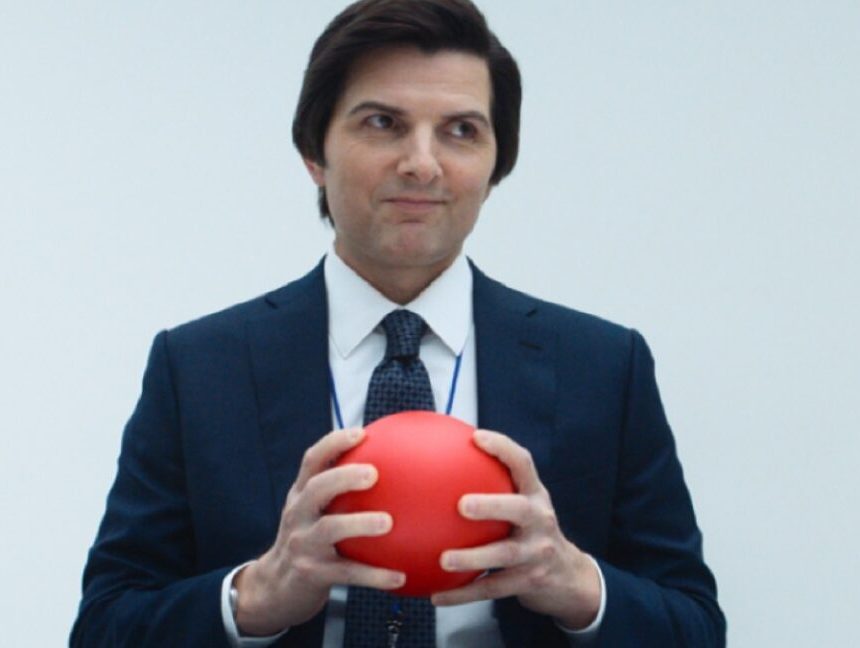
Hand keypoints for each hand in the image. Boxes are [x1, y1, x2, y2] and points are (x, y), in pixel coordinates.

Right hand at [233, 428, 404, 635]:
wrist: (275, 588)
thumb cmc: (309, 540)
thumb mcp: (315, 512)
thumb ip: (341, 492)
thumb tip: (394, 466)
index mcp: (301, 495)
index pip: (312, 460)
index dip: (333, 443)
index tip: (361, 433)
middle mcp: (298, 515)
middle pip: (316, 488)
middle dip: (343, 477)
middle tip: (373, 473)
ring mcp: (303, 544)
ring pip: (329, 529)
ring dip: (359, 524)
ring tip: (388, 522)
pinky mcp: (312, 574)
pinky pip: (347, 573)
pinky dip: (374, 575)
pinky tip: (400, 577)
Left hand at [431, 429, 600, 629]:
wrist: (568, 577)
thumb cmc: (532, 531)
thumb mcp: (524, 504)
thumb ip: (495, 486)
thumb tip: (441, 460)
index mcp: (536, 495)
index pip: (523, 464)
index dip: (502, 448)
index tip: (477, 437)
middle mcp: (540, 520)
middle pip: (519, 509)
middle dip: (492, 505)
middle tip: (462, 505)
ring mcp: (537, 553)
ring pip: (505, 555)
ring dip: (472, 558)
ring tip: (444, 559)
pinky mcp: (529, 582)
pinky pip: (492, 588)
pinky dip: (463, 593)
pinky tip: (437, 595)